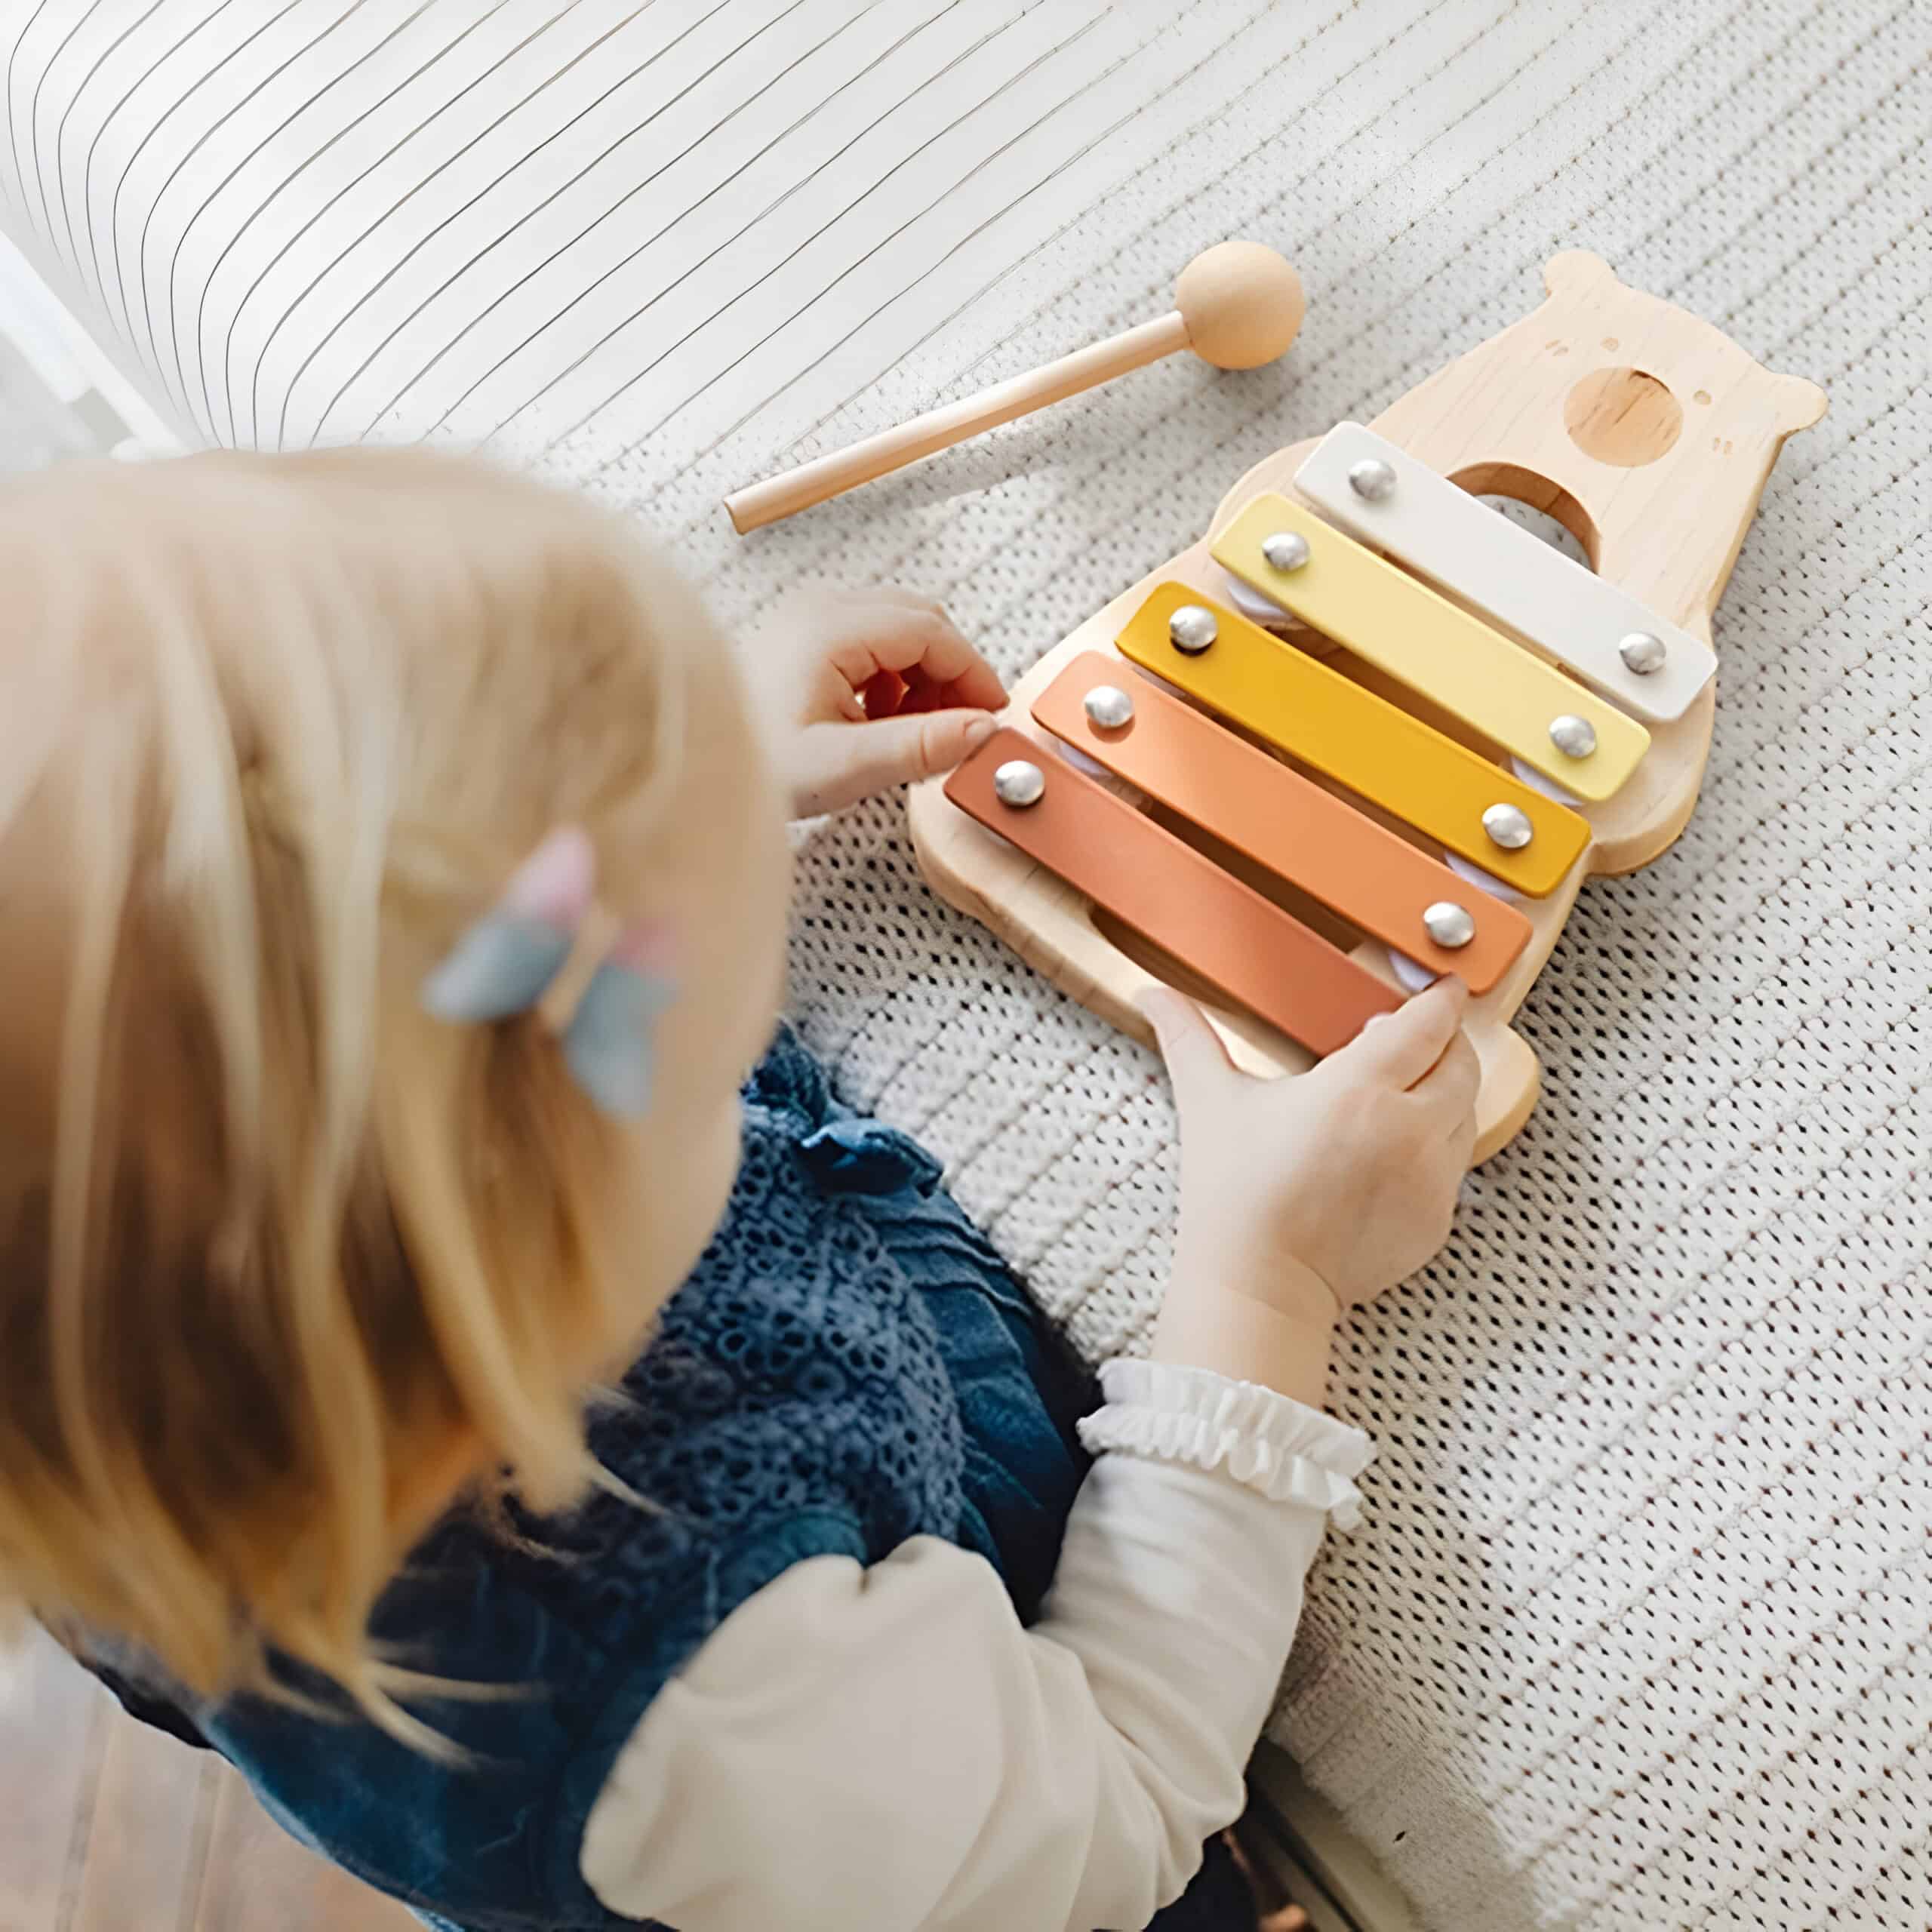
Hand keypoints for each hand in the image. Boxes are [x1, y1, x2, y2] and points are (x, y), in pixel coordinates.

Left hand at [746, 587, 1004, 817]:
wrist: (687, 764)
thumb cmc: (752, 763)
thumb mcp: (844, 765)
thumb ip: (919, 746)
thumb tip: (981, 730)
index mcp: (833, 628)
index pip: (934, 632)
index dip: (974, 674)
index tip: (991, 716)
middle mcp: (821, 609)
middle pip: (920, 622)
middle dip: (952, 674)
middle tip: (961, 729)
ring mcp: (809, 618)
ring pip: (897, 631)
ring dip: (922, 679)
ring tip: (914, 735)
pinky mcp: (801, 638)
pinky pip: (869, 643)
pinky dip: (892, 679)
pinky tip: (880, 724)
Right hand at [1142, 978, 1478, 1403]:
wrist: (1259, 1284)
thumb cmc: (1234, 1194)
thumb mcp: (1210, 1102)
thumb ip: (1187, 1036)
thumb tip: (1154, 997)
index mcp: (1358, 1089)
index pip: (1426, 1025)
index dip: (1439, 999)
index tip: (1441, 988)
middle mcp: (1408, 1128)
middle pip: (1462, 1063)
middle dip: (1448, 1042)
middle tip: (1423, 1035)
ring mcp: (1429, 1178)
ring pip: (1466, 1114)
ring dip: (1447, 1093)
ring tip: (1409, 1091)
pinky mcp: (1436, 1219)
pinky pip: (1455, 1167)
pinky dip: (1437, 1149)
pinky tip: (1395, 1151)